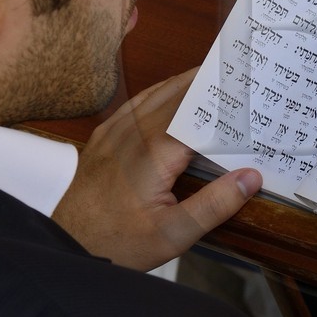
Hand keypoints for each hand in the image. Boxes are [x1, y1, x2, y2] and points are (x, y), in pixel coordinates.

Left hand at [52, 70, 260, 269]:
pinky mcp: (105, 136)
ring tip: (218, 74)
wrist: (64, 243)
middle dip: (212, 82)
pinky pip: (138, 101)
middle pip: (181, 93)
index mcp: (157, 151)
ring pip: (159, 91)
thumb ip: (214, 205)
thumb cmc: (116, 242)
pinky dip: (163, 90)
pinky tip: (175, 91)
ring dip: (188, 81)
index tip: (252, 86)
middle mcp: (135, 131)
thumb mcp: (173, 235)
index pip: (201, 111)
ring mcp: (117, 130)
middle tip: (242, 73)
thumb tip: (251, 178)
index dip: (228, 98)